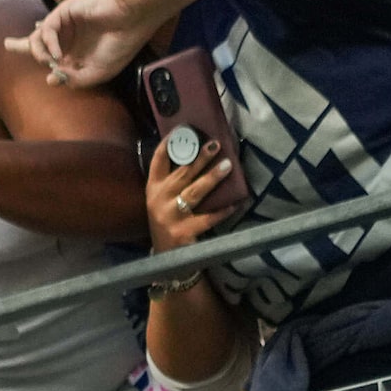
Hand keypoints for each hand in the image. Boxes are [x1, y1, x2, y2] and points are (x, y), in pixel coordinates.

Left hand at [5, 0, 157, 89]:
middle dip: (22, 45)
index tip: (51, 76)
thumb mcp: (97, 73)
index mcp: (77, 52)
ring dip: (39, 52)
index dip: (44, 64)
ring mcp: (65, 24)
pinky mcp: (64, 12)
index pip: (52, 58)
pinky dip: (48, 44)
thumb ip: (74, 79)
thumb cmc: (120, 45)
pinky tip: (58, 55)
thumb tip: (51, 80)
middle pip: (37, 42)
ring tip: (50, 61)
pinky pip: (46, 29)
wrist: (132, 18)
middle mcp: (68, 37)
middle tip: (7, 44)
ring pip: (38, 37)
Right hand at [145, 136, 240, 253]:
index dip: (169, 143)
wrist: (165, 261)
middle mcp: (159, 200)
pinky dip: (223, 210)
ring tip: (227, 165)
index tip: (183, 129)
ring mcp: (170, 217)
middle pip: (182, 173)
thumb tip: (199, 156)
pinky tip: (237, 202)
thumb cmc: (169, 224)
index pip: (158, 160)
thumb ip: (174, 182)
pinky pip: (208, 218)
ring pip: (194, 192)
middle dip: (200, 157)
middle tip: (215, 144)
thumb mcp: (163, 202)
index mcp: (153, 189)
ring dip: (212, 177)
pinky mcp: (183, 232)